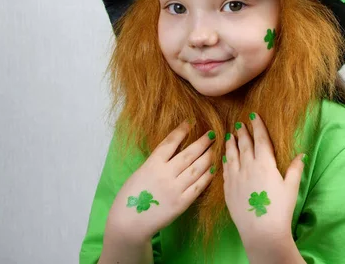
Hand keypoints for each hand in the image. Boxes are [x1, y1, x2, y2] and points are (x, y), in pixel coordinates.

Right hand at [106, 120, 215, 244]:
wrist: (129, 222)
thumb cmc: (131, 195)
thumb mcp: (141, 171)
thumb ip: (157, 162)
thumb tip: (173, 150)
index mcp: (152, 164)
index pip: (170, 142)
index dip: (181, 131)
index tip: (190, 122)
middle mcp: (165, 174)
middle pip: (188, 154)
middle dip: (202, 142)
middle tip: (212, 133)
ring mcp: (175, 189)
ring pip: (196, 169)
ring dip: (208, 157)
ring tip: (215, 148)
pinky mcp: (181, 203)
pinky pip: (198, 187)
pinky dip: (207, 177)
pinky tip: (213, 169)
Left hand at [222, 113, 305, 251]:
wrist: (261, 232)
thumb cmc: (280, 210)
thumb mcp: (291, 188)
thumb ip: (295, 169)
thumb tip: (301, 154)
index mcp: (265, 163)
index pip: (260, 139)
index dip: (257, 126)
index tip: (253, 115)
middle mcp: (248, 166)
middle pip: (244, 144)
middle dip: (242, 132)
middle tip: (239, 123)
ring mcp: (235, 176)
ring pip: (232, 154)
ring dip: (231, 143)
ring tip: (230, 135)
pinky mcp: (228, 188)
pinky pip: (225, 169)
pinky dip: (225, 160)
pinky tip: (225, 157)